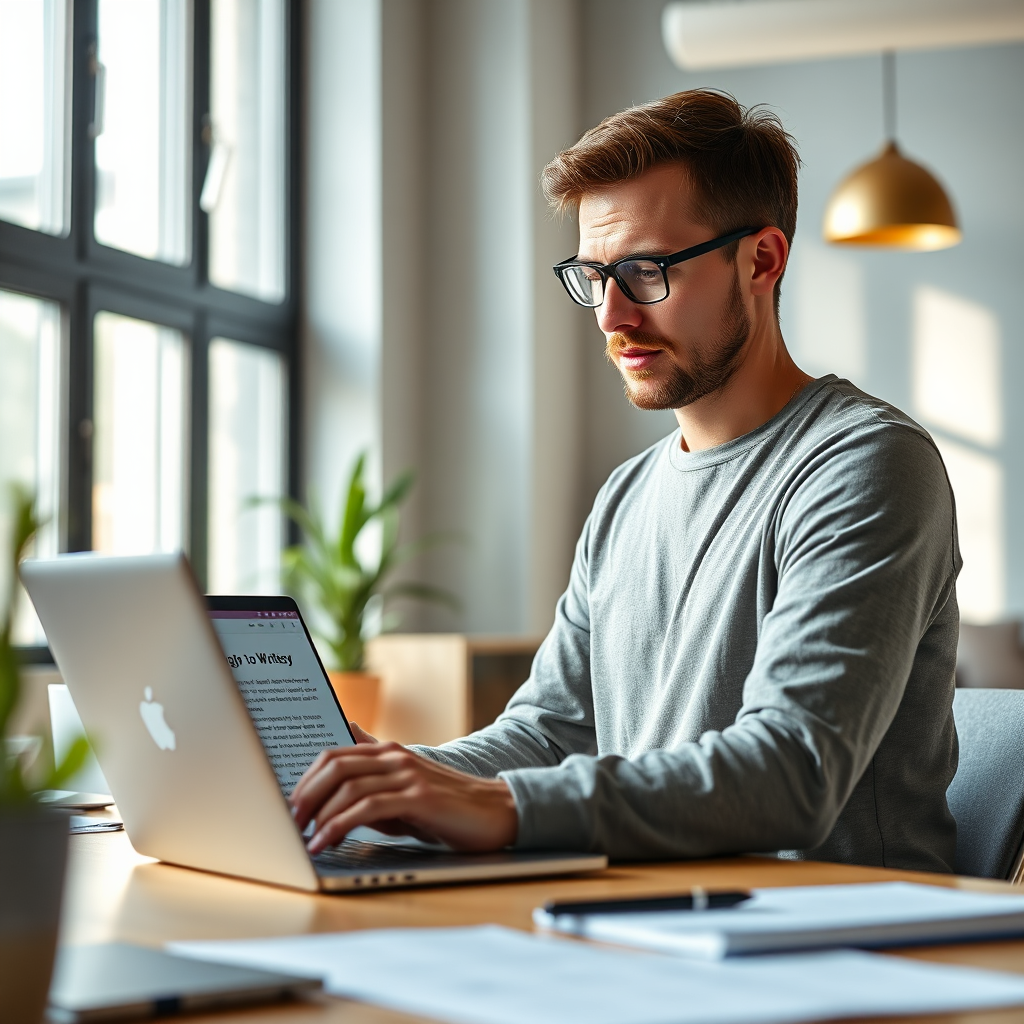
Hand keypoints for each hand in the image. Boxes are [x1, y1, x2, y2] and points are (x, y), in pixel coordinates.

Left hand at [290, 741, 518, 853]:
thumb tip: (338, 765)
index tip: (285, 807)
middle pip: (334, 766)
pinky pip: (368, 807)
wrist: (496, 811)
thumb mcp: (402, 787)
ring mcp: (407, 775)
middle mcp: (394, 757)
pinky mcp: (419, 797)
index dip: (303, 780)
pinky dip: (340, 825)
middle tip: (286, 823)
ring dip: (318, 814)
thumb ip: (371, 777)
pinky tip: (327, 841)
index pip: (333, 755)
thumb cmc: (445, 805)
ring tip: (302, 837)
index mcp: (387, 752)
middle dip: (303, 795)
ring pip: (348, 786)